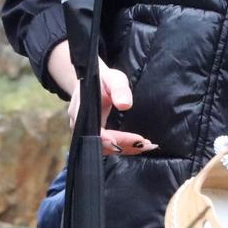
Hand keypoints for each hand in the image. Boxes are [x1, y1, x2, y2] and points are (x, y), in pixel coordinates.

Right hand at [45, 40, 153, 155]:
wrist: (93, 80)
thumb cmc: (103, 79)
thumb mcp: (114, 79)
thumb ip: (119, 90)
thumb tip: (125, 105)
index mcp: (81, 110)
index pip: (94, 131)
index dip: (109, 139)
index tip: (131, 140)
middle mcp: (80, 124)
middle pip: (99, 143)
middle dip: (123, 146)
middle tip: (146, 145)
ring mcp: (85, 131)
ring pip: (104, 147)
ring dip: (125, 148)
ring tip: (146, 146)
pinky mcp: (93, 135)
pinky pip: (107, 145)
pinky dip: (122, 146)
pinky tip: (138, 145)